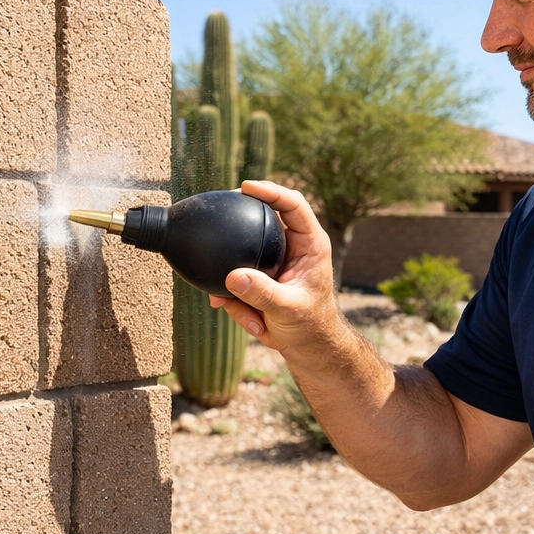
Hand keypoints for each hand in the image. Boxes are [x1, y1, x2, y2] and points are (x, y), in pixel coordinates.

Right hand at [208, 180, 341, 351]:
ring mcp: (273, 260)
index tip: (246, 187)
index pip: (293, 204)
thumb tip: (233, 277)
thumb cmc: (310, 325)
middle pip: (264, 219)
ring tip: (253, 317)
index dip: (271, 191)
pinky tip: (247, 321)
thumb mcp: (288, 309)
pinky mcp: (258, 275)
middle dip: (243, 221)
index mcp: (310, 244)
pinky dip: (235, 300)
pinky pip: (235, 278)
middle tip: (223, 215)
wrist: (307, 346)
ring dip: (239, 286)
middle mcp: (292, 246)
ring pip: (244, 253)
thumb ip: (262, 293)